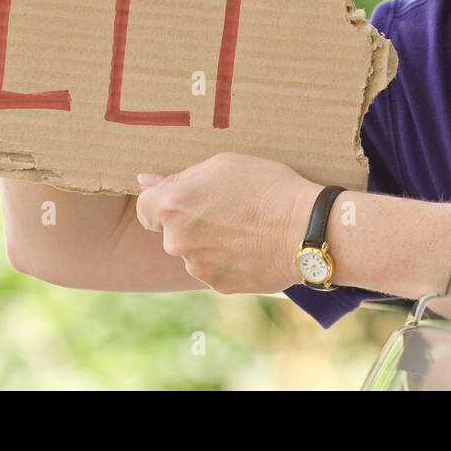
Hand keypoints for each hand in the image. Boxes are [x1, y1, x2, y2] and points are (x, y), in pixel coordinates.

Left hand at [134, 153, 322, 294]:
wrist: (306, 230)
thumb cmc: (267, 187)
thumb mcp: (224, 165)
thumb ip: (180, 176)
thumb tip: (144, 181)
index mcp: (173, 207)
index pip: (144, 209)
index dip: (162, 201)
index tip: (185, 199)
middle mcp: (177, 242)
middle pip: (170, 232)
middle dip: (191, 222)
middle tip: (228, 209)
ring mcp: (197, 267)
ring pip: (193, 252)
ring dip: (209, 242)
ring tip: (245, 228)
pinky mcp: (218, 285)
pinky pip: (214, 270)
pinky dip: (226, 260)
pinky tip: (251, 246)